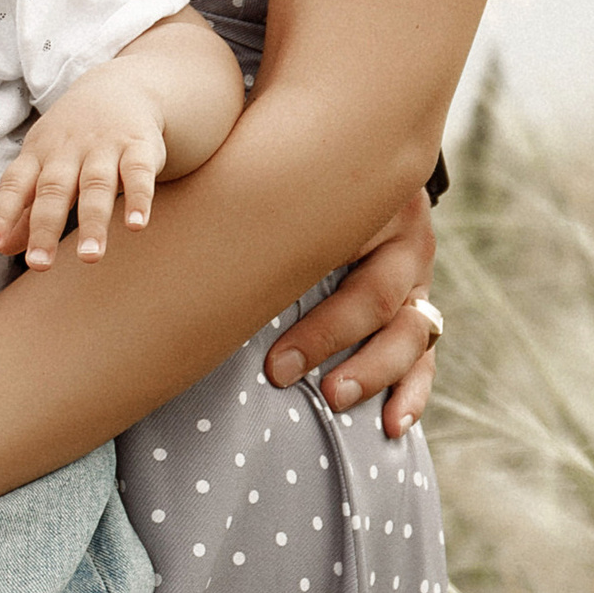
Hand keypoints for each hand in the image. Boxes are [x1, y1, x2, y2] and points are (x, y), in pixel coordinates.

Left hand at [0, 63, 171, 268]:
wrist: (120, 87)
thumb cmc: (71, 139)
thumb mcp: (41, 164)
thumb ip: (22, 208)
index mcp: (38, 156)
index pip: (15, 186)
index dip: (1, 215)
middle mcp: (67, 151)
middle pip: (53, 190)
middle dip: (45, 228)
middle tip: (39, 265)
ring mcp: (104, 148)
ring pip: (96, 186)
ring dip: (93, 222)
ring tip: (90, 257)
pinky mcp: (139, 147)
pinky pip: (139, 173)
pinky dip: (139, 199)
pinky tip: (136, 225)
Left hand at [262, 191, 440, 436]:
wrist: (356, 167)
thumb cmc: (297, 175)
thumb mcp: (283, 174)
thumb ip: (253, 192)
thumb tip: (168, 220)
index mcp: (374, 204)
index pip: (350, 263)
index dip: (317, 323)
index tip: (272, 362)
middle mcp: (406, 242)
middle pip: (381, 300)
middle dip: (331, 344)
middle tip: (283, 375)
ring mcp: (418, 280)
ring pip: (413, 333)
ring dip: (375, 373)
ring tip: (334, 399)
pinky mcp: (421, 310)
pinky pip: (425, 356)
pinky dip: (412, 392)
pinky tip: (392, 424)